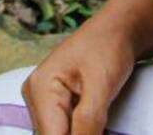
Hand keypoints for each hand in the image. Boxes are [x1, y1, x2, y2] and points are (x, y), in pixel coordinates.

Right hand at [22, 17, 136, 134]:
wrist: (117, 29)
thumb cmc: (109, 48)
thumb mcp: (101, 85)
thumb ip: (88, 121)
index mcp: (40, 88)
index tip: (96, 131)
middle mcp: (35, 95)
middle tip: (101, 126)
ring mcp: (43, 100)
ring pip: (57, 134)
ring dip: (80, 134)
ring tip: (100, 121)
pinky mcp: (54, 104)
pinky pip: (63, 129)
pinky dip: (80, 132)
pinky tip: (94, 126)